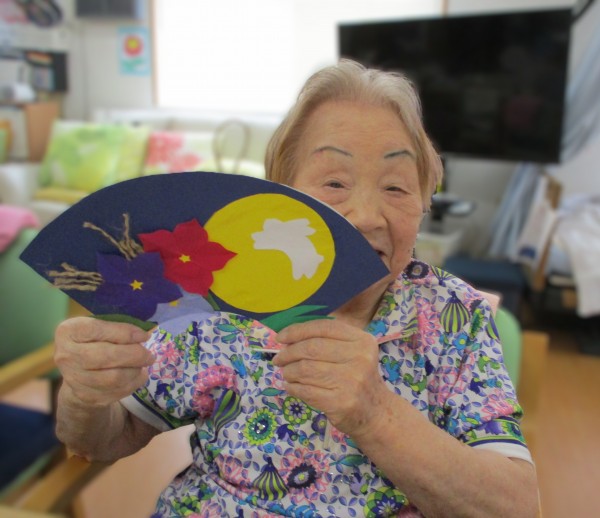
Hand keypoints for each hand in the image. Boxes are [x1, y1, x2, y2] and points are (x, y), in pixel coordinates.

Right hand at [54, 317, 153, 407]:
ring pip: (114, 377)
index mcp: (68, 332)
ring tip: (144, 364)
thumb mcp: (100, 327)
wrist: (80, 372)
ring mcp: (74, 379)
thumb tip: (143, 335)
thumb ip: (117, 327)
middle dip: (135, 355)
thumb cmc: (95, 341)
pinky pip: (117, 391)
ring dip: (136, 370)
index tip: (144, 335)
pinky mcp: (87, 396)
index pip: (96, 330)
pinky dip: (134, 383)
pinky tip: (138, 375)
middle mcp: (66, 356)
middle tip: (150, 355)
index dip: (124, 332)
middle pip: (106, 356)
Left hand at [272, 319, 389, 436]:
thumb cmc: (357, 378)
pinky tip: (291, 387)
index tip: (281, 337)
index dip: (297, 330)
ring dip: (289, 371)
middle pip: (311, 348)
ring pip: (305, 369)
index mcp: (362, 340)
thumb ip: (326, 341)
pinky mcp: (340, 402)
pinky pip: (305, 390)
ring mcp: (351, 381)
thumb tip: (288, 339)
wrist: (375, 413)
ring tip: (287, 374)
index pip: (323, 328)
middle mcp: (359, 358)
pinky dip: (293, 387)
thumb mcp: (353, 352)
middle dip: (288, 353)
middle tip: (279, 359)